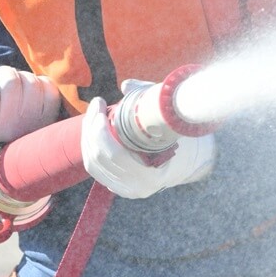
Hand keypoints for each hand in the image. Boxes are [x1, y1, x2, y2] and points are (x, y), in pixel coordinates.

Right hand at [0, 66, 61, 143]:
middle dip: (4, 75)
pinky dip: (40, 83)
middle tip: (1, 84)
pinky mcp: (49, 116)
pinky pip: (47, 86)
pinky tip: (31, 93)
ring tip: (16, 89)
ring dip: (22, 78)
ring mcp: (32, 124)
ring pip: (30, 82)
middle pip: (11, 82)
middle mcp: (9, 130)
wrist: (6, 124)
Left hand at [81, 94, 214, 198]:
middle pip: (98, 158)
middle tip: (96, 104)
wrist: (188, 162)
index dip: (100, 130)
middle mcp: (135, 188)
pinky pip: (96, 169)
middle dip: (90, 128)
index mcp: (150, 175)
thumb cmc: (179, 136)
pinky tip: (93, 130)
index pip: (114, 154)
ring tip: (92, 114)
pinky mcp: (119, 187)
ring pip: (92, 164)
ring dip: (87, 136)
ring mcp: (126, 190)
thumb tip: (125, 86)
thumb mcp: (169, 116)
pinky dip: (90, 147)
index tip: (101, 107)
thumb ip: (150, 98)